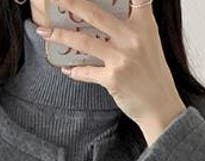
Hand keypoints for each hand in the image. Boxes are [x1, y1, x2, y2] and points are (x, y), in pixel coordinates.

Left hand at [34, 0, 186, 145]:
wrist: (160, 107)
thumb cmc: (153, 74)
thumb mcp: (149, 42)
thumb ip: (133, 25)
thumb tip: (104, 17)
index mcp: (144, 24)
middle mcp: (132, 37)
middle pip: (95, 13)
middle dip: (71, 3)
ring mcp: (121, 58)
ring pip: (83, 41)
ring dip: (60, 35)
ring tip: (43, 31)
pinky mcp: (112, 78)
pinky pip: (86, 71)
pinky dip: (74, 71)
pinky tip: (66, 68)